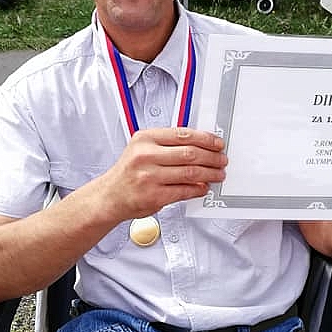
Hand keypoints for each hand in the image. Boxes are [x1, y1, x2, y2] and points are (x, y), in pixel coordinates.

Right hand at [102, 127, 226, 219]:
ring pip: (190, 173)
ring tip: (217, 174)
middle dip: (212, 157)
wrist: (110, 196)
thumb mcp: (141, 148)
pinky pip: (184, 191)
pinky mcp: (154, 196)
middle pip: (190, 153)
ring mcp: (149, 177)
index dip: (205, 139)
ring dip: (209, 174)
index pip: (183, 134)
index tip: (217, 143)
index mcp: (145, 139)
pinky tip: (203, 187)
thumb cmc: (129, 172)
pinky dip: (198, 189)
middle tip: (221, 160)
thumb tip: (200, 146)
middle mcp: (145, 156)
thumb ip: (167, 144)